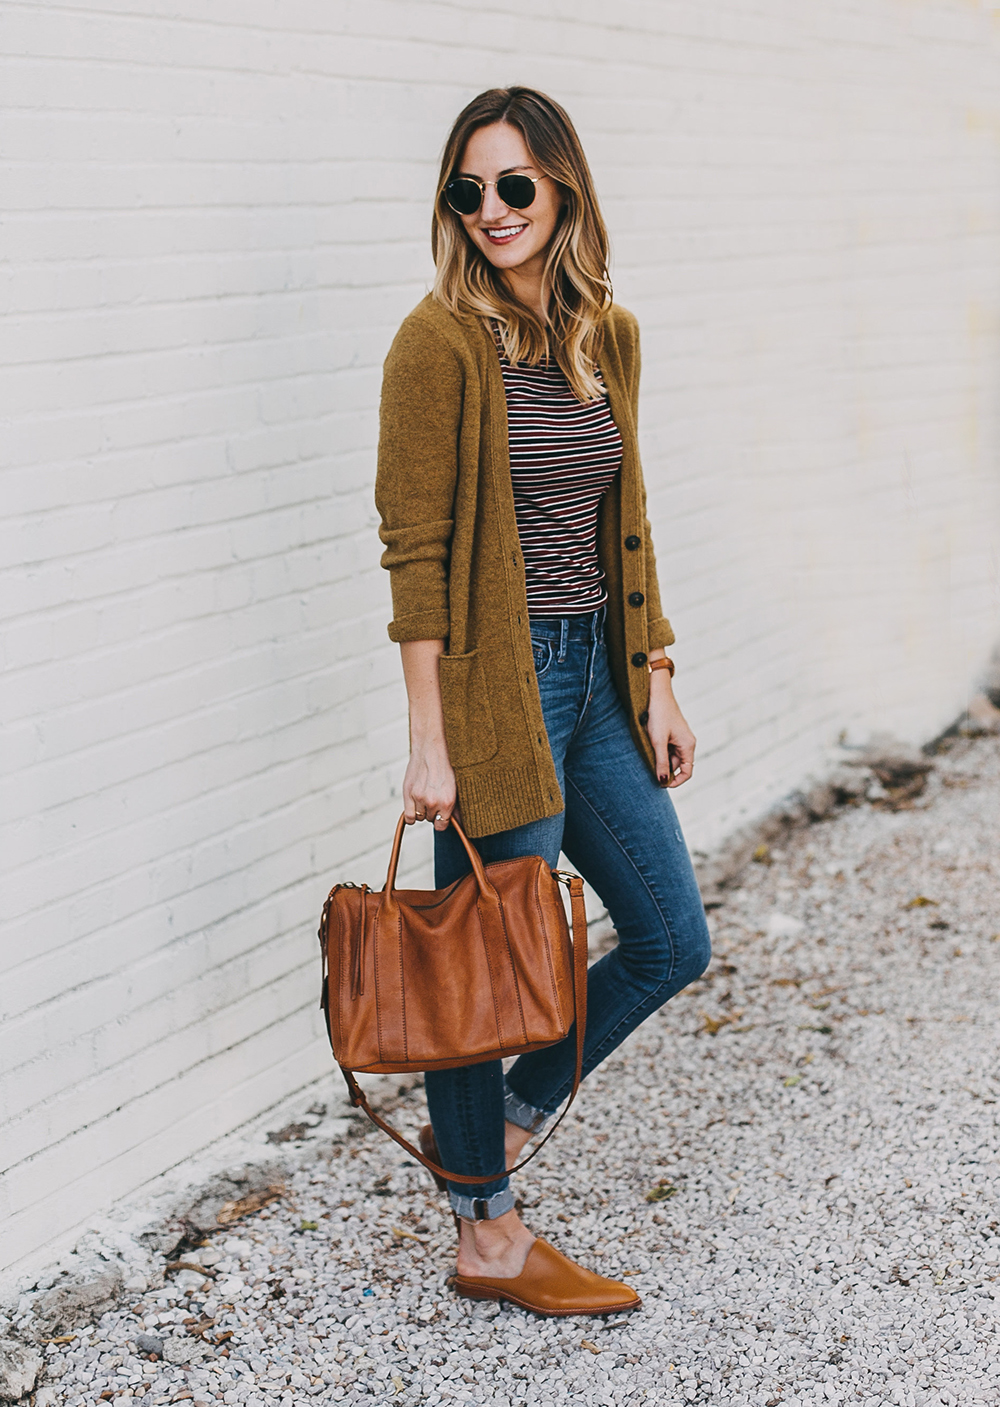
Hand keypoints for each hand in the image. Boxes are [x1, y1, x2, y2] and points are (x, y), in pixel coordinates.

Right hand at [402, 739, 456, 829]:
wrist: (432, 748)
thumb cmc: (446, 765)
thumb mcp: (457, 786)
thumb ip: (457, 807)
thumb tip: (460, 823)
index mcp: (448, 802)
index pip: (442, 825)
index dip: (442, 820)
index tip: (441, 814)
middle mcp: (433, 802)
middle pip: (430, 820)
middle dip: (433, 812)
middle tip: (435, 798)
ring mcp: (419, 798)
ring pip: (420, 817)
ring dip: (422, 810)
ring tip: (426, 796)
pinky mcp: (408, 793)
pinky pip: (409, 817)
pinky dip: (412, 814)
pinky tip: (416, 805)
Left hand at [646, 670, 695, 787]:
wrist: (655, 692)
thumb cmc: (658, 715)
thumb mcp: (658, 741)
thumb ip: (661, 762)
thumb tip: (663, 782)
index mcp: (688, 745)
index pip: (687, 772)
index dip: (675, 782)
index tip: (660, 785)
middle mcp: (687, 742)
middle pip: (676, 765)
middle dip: (663, 769)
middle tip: (646, 767)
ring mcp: (679, 738)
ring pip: (669, 757)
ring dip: (658, 759)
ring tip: (646, 751)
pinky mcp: (671, 733)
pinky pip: (666, 748)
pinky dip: (657, 751)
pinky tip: (648, 745)